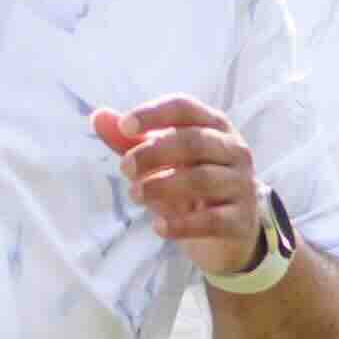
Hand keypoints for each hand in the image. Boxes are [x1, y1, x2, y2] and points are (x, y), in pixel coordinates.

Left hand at [91, 96, 268, 276]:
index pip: (185, 108)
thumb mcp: (161, 161)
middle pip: (194, 141)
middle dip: (154, 153)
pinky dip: (182, 224)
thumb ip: (131, 141)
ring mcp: (240, 185)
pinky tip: (158, 227)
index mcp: (213, 126)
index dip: (154, 114)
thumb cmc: (192, 184)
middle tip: (124, 168)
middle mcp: (233, 150)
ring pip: (203, 179)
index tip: (125, 126)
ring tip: (135, 194)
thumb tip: (98, 117)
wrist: (231, 230)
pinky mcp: (240, 220)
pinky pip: (211, 220)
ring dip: (163, 185)